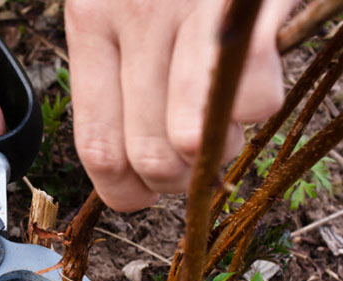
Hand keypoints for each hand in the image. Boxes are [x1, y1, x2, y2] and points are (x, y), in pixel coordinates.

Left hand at [65, 0, 296, 211]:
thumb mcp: (115, 13)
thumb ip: (117, 84)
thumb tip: (133, 168)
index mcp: (92, 24)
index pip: (98, 146)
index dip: (124, 191)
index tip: (141, 195)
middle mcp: (136, 18)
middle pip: (149, 155)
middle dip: (176, 182)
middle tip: (190, 164)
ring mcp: (193, 12)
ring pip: (198, 139)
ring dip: (218, 151)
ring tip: (217, 121)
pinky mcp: (246, 8)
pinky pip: (254, 100)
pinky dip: (256, 108)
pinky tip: (246, 82)